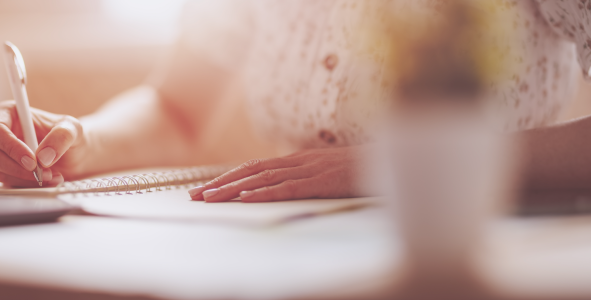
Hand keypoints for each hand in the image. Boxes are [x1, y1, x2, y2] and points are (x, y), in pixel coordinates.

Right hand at [0, 101, 87, 186]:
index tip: (31, 159)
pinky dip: (28, 185)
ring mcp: (1, 154)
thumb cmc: (68, 136)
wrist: (74, 156)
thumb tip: (43, 156)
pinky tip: (46, 181)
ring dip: (25, 178)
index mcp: (10, 114)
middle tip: (40, 172)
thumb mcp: (72, 128)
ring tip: (51, 175)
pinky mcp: (6, 172)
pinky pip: (8, 183)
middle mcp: (1, 134)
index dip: (10, 146)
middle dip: (16, 166)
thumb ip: (61, 136)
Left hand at [188, 147, 364, 201]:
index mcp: (299, 158)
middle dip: (220, 184)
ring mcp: (310, 168)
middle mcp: (299, 160)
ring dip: (233, 188)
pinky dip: (264, 192)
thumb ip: (308, 177)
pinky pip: (288, 187)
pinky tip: (246, 198)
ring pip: (262, 178)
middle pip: (250, 171)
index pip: (255, 168)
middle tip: (194, 196)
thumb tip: (287, 187)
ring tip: (210, 198)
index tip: (205, 189)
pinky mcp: (322, 180)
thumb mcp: (330, 172)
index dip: (228, 178)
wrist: (397, 160)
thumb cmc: (365, 169)